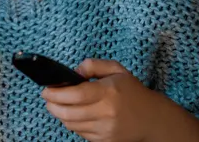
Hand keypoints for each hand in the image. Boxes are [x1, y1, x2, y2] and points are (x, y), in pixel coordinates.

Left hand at [40, 58, 166, 141]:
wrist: (153, 119)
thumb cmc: (132, 92)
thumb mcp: (116, 70)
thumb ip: (93, 65)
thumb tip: (74, 71)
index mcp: (109, 92)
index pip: (74, 95)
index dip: (55, 93)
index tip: (46, 90)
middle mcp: (107, 112)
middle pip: (67, 113)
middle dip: (52, 105)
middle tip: (48, 98)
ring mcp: (106, 129)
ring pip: (71, 124)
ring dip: (61, 115)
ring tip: (61, 105)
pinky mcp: (105, 140)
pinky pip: (80, 133)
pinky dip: (74, 124)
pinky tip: (77, 115)